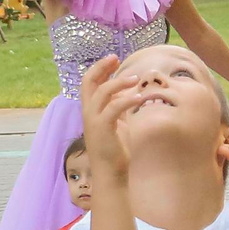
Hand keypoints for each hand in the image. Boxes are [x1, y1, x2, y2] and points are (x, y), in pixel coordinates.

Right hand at [78, 54, 137, 182]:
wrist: (111, 171)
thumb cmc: (115, 147)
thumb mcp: (119, 122)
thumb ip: (120, 106)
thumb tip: (130, 91)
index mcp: (91, 109)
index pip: (89, 82)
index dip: (100, 68)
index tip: (113, 59)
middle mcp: (88, 112)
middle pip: (88, 82)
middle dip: (101, 67)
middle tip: (116, 58)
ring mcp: (94, 120)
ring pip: (102, 92)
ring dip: (120, 82)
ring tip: (136, 79)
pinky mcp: (103, 128)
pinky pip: (115, 108)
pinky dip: (128, 99)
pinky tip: (140, 97)